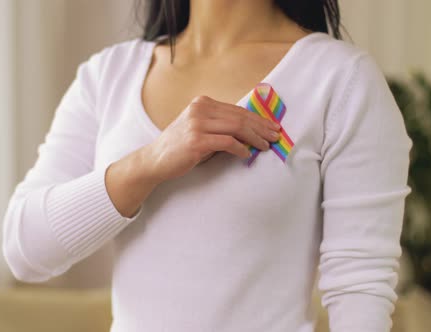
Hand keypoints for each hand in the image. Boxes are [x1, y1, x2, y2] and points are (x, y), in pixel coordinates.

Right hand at [144, 95, 280, 182]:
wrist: (155, 160)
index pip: (237, 110)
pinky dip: (240, 148)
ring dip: (255, 138)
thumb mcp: (200, 128)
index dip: (258, 119)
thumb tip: (251, 130)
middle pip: (240, 117)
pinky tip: (246, 154)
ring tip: (265, 146)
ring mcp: (197, 124)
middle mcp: (200, 109)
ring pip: (236, 128)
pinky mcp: (196, 140)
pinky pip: (227, 142)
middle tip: (275, 136)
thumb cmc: (180, 146)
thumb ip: (220, 125)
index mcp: (202, 103)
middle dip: (261, 128)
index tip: (271, 127)